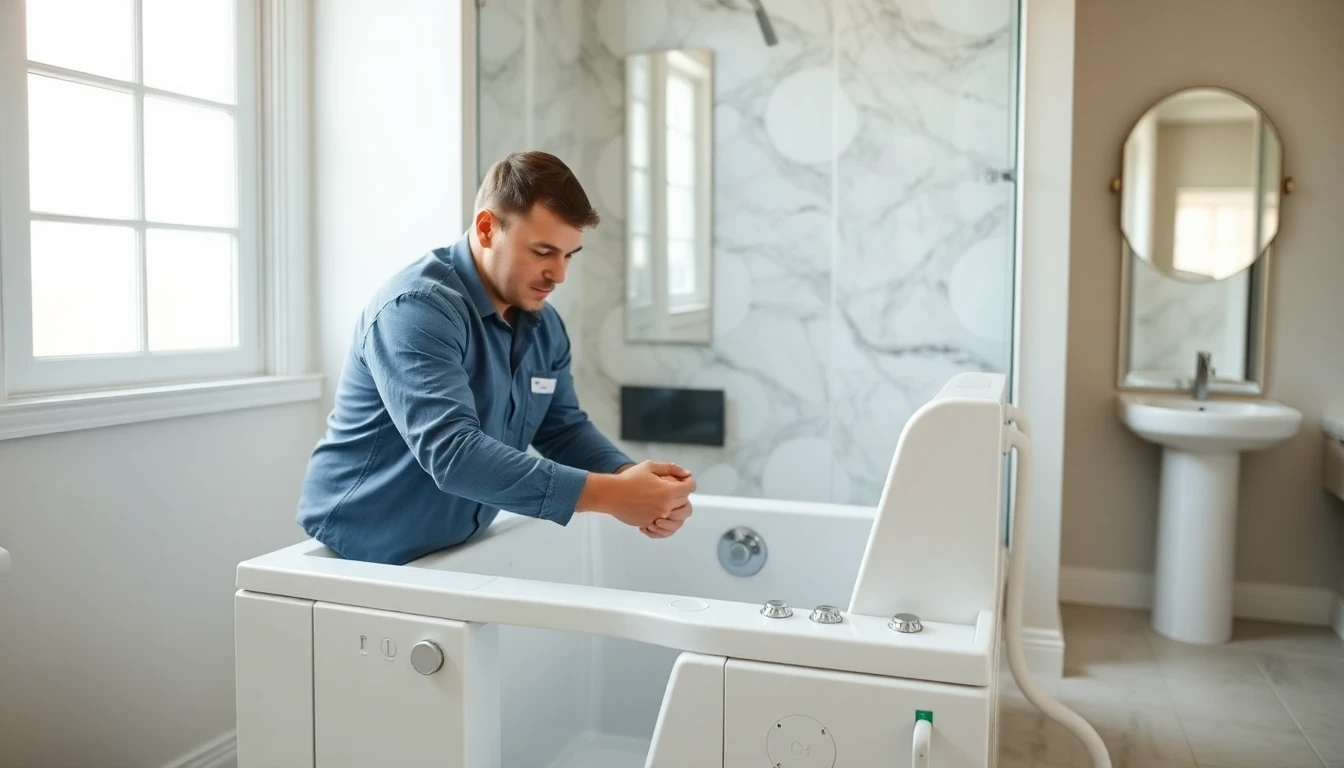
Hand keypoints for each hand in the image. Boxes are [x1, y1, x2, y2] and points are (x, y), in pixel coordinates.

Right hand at [579, 460, 693, 533]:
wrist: (611, 494)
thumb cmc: (629, 478)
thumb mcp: (650, 466)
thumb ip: (671, 468)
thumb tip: (687, 474)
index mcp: (668, 491)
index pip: (690, 487)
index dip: (689, 482)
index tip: (684, 480)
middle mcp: (666, 506)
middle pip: (685, 502)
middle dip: (681, 494)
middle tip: (672, 489)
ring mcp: (658, 517)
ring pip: (678, 517)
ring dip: (675, 509)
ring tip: (665, 502)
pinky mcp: (649, 523)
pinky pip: (665, 526)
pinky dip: (664, 520)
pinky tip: (657, 512)